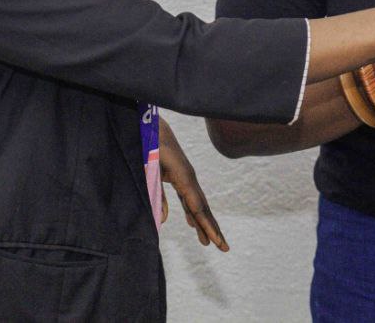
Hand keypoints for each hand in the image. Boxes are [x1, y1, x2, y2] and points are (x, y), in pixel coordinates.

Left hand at [158, 117, 228, 251]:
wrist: (153, 125)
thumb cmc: (150, 145)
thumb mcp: (150, 168)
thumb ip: (156, 194)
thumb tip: (163, 221)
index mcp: (184, 176)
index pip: (197, 207)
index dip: (205, 225)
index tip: (214, 241)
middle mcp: (189, 178)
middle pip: (203, 208)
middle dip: (213, 229)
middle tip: (224, 248)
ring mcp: (186, 178)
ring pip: (198, 205)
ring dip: (204, 224)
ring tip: (211, 243)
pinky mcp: (179, 177)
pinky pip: (189, 200)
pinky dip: (192, 214)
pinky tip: (193, 225)